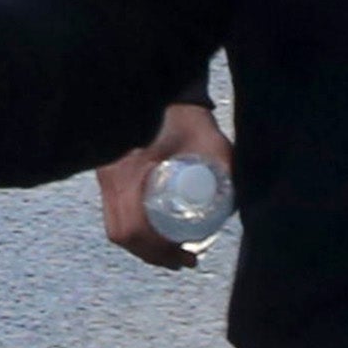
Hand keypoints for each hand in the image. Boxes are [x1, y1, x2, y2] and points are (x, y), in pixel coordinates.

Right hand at [95, 95, 228, 266]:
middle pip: (121, 233)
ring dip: (142, 245)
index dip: (157, 251)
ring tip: (172, 252)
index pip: (132, 228)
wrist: (160, 86)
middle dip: (152, 254)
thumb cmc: (185, 116)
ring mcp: (105, 176)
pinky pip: (114, 212)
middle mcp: (110, 177)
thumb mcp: (209, 140)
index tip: (185, 256)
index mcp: (128, 173)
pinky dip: (134, 229)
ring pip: (116, 226)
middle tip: (183, 261)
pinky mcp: (108, 174)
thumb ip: (226, 164)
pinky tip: (155, 232)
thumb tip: (242, 202)